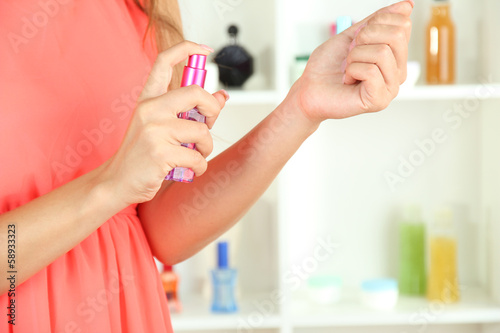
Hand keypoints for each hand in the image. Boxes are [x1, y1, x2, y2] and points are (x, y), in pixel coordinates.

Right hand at [99, 41, 228, 204]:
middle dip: (213, 109)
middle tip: (209, 124)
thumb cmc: (143, 154)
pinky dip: (200, 166)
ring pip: (201, 132)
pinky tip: (190, 169)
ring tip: (197, 155)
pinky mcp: (160, 153)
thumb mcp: (162, 127)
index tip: (205, 49)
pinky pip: (197, 157)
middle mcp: (149, 109)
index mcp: (148, 99)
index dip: (187, 49)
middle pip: (195, 93)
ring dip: (206, 148)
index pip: (164, 61)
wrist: (118, 181)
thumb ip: (190, 112)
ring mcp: (153, 131)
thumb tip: (222, 97)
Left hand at [290, 0, 412, 122]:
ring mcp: (391, 88)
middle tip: (350, 54)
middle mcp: (398, 73)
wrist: (309, 89)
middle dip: (364, 38)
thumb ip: (378, 21)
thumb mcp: (352, 35)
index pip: (402, 24)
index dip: (374, 24)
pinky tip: (348, 81)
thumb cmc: (327, 66)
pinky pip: (371, 71)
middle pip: (396, 35)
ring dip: (354, 56)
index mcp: (395, 56)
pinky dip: (352, 71)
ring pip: (382, 52)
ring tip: (347, 69)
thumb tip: (407, 5)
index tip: (357, 39)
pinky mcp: (379, 101)